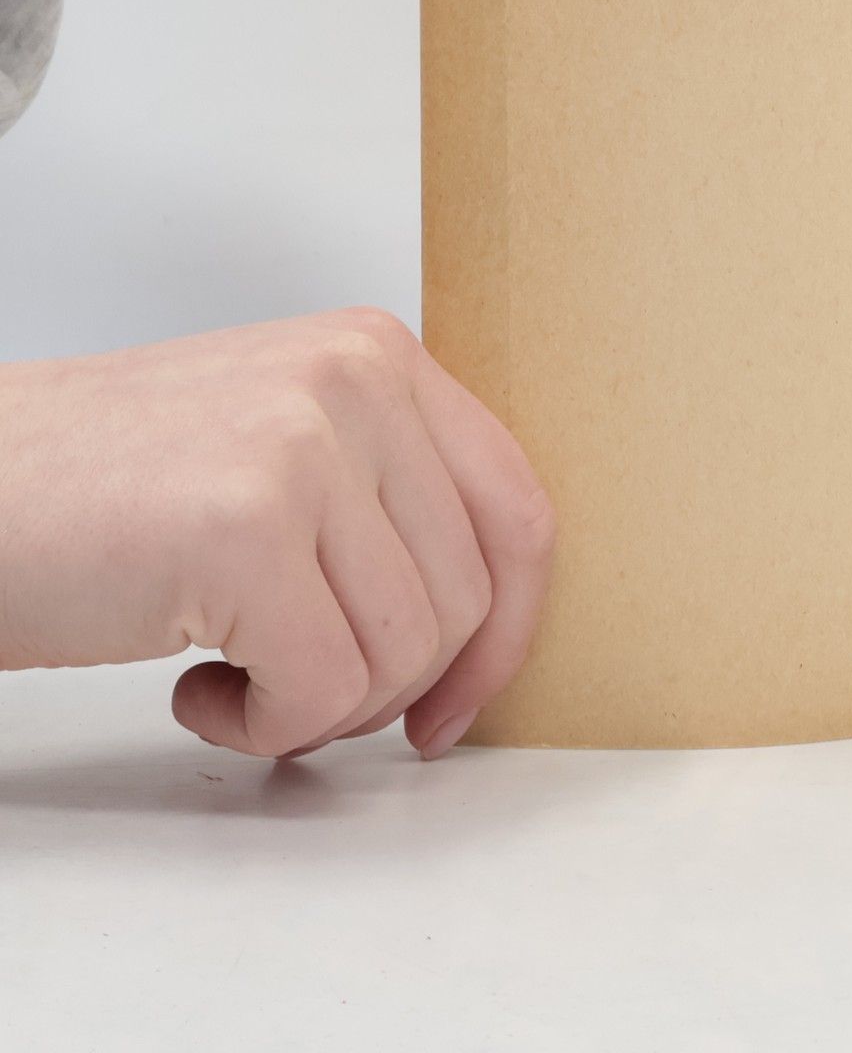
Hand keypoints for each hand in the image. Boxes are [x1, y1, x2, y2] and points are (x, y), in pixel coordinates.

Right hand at [0, 309, 554, 759]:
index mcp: (380, 356)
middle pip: (467, 595)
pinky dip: (266, 725)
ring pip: (405, 649)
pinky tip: (197, 690)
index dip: (508, 628)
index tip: (460, 700)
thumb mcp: (286, 443)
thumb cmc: (106, 487)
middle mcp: (357, 380)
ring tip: (237, 677)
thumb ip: (391, 499)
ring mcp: (303, 447)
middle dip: (394, 684)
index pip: (516, 507)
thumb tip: (487, 629)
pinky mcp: (243, 529)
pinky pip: (324, 689)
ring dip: (322, 708)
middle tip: (305, 695)